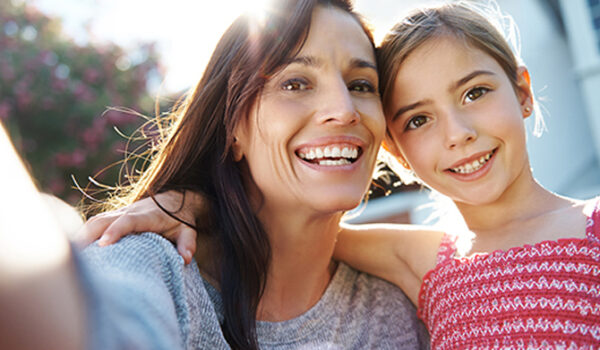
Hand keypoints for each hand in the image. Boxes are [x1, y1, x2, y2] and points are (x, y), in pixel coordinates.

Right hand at [73, 191, 203, 263]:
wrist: (176, 199)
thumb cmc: (181, 220)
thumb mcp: (188, 230)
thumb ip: (187, 243)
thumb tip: (184, 259)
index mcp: (147, 216)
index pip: (127, 221)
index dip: (115, 231)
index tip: (103, 245)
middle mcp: (129, 212)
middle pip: (103, 220)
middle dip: (87, 235)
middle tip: (74, 256)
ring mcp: (119, 213)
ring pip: (95, 221)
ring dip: (81, 236)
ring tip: (68, 257)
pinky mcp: (114, 217)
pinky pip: (95, 224)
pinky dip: (83, 235)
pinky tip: (74, 253)